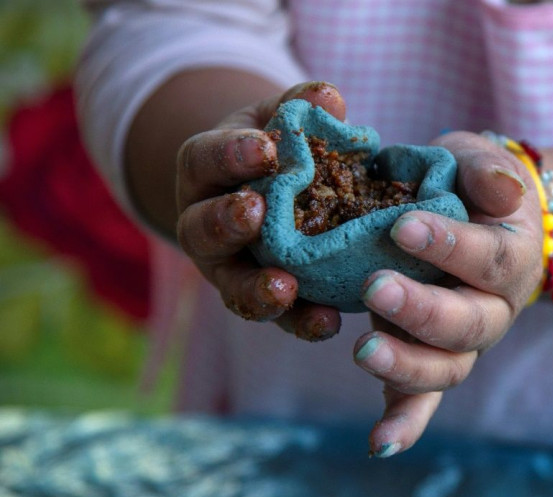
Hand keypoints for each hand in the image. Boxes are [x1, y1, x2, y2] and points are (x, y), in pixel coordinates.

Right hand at [175, 82, 346, 340]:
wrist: (261, 192)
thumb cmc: (272, 151)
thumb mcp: (278, 120)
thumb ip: (299, 108)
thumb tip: (329, 97)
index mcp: (205, 173)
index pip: (205, 161)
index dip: (230, 155)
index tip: (266, 148)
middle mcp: (204, 225)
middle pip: (201, 231)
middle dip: (225, 222)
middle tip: (255, 212)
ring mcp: (229, 269)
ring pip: (230, 286)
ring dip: (256, 289)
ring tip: (286, 287)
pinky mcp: (259, 298)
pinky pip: (274, 317)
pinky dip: (299, 321)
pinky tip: (329, 322)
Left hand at [353, 131, 544, 456]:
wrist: (474, 219)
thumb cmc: (469, 186)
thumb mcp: (478, 161)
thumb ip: (487, 171)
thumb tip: (504, 191)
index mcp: (509, 257)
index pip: (489, 257)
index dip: (450, 246)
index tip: (403, 227)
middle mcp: (492, 309)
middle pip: (467, 323)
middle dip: (420, 310)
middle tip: (373, 287)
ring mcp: (462, 343)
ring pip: (445, 369)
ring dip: (406, 365)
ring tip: (363, 350)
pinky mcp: (431, 361)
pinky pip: (423, 400)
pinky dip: (405, 424)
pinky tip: (379, 445)